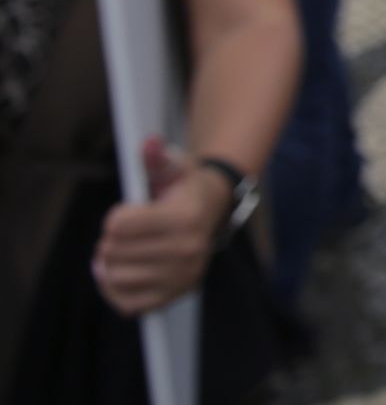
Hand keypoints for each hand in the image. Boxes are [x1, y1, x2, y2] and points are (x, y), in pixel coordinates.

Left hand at [93, 137, 228, 316]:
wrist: (213, 213)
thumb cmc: (184, 188)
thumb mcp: (173, 168)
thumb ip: (156, 157)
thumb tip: (149, 143)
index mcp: (184, 218)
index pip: (118, 226)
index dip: (115, 217)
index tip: (128, 212)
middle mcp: (187, 250)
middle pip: (112, 252)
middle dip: (110, 240)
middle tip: (124, 235)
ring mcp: (182, 277)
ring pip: (115, 277)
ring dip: (110, 264)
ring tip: (122, 252)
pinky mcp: (175, 296)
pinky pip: (127, 304)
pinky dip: (115, 290)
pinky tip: (122, 273)